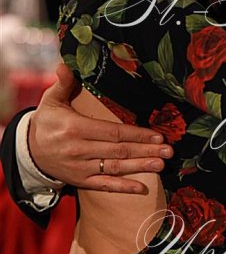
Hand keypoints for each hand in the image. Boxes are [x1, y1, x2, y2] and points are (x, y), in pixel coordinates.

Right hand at [28, 64, 173, 193]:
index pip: (113, 132)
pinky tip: (141, 188)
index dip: (137, 134)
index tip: (157, 135)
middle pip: (119, 151)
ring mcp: (80, 168)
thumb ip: (63, 84)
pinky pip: (104, 186)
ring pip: (115, 168)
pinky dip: (123, 188)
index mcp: (75, 128)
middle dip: (146, 151)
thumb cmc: (46, 123)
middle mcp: (79, 150)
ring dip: (140, 167)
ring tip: (161, 165)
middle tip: (168, 151)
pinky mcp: (80, 181)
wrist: (28, 151)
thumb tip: (66, 65)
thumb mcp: (51, 101)